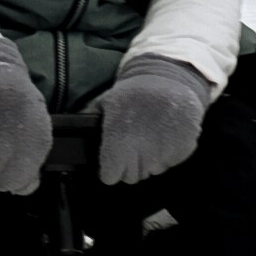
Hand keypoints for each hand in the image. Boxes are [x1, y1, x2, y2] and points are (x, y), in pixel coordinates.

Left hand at [98, 52, 208, 184]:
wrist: (172, 78)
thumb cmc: (136, 91)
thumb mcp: (108, 100)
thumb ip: (91, 118)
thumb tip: (72, 128)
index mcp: (120, 141)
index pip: (110, 177)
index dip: (109, 169)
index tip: (112, 159)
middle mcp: (143, 152)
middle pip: (131, 177)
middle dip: (129, 166)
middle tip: (132, 145)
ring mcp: (165, 152)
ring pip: (152, 171)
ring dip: (150, 160)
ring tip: (150, 136)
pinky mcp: (184, 150)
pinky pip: (170, 162)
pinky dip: (168, 153)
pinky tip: (165, 133)